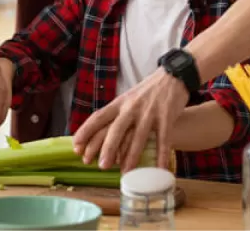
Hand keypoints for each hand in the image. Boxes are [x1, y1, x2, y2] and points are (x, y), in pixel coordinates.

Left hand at [72, 68, 188, 170]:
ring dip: (131, 156)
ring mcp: (149, 112)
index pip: (98, 117)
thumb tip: (100, 135)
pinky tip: (159, 169)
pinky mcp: (166, 116)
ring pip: (138, 137)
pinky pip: (163, 139)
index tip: (76, 146)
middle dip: (107, 149)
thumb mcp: (128, 99)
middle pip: (116, 129)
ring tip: (125, 172)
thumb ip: (117, 114)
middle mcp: (131, 107)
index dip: (86, 132)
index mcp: (119, 103)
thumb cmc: (147, 92)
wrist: (173, 76)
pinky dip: (161, 155)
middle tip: (102, 166)